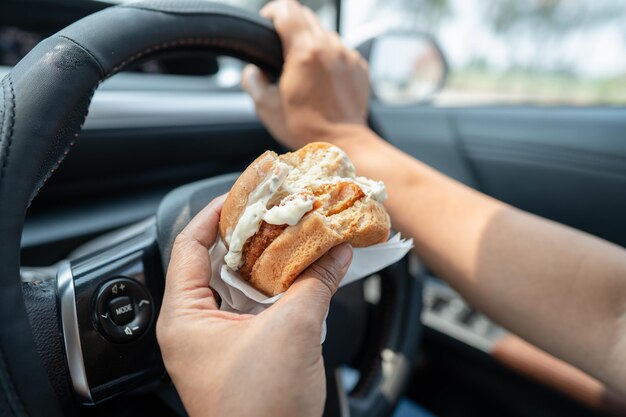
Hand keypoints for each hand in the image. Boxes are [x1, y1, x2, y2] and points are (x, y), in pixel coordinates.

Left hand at [156, 195, 352, 416]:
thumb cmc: (261, 408)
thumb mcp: (292, 331)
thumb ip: (315, 282)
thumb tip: (336, 250)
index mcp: (185, 317)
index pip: (189, 247)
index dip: (214, 214)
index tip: (241, 194)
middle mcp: (195, 327)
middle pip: (216, 263)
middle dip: (249, 236)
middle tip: (275, 212)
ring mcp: (218, 342)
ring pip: (239, 287)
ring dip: (266, 263)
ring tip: (292, 237)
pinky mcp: (241, 353)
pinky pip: (255, 309)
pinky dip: (276, 289)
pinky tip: (301, 275)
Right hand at [242, 0, 369, 148]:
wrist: (343, 143)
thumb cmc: (305, 128)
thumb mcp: (266, 107)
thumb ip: (253, 80)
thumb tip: (253, 71)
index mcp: (304, 52)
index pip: (286, 9)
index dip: (272, 12)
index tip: (267, 24)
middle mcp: (329, 47)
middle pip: (306, 15)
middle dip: (290, 25)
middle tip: (281, 47)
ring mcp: (347, 56)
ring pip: (325, 32)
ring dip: (311, 42)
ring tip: (303, 67)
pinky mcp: (360, 66)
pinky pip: (341, 50)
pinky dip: (329, 57)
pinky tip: (322, 79)